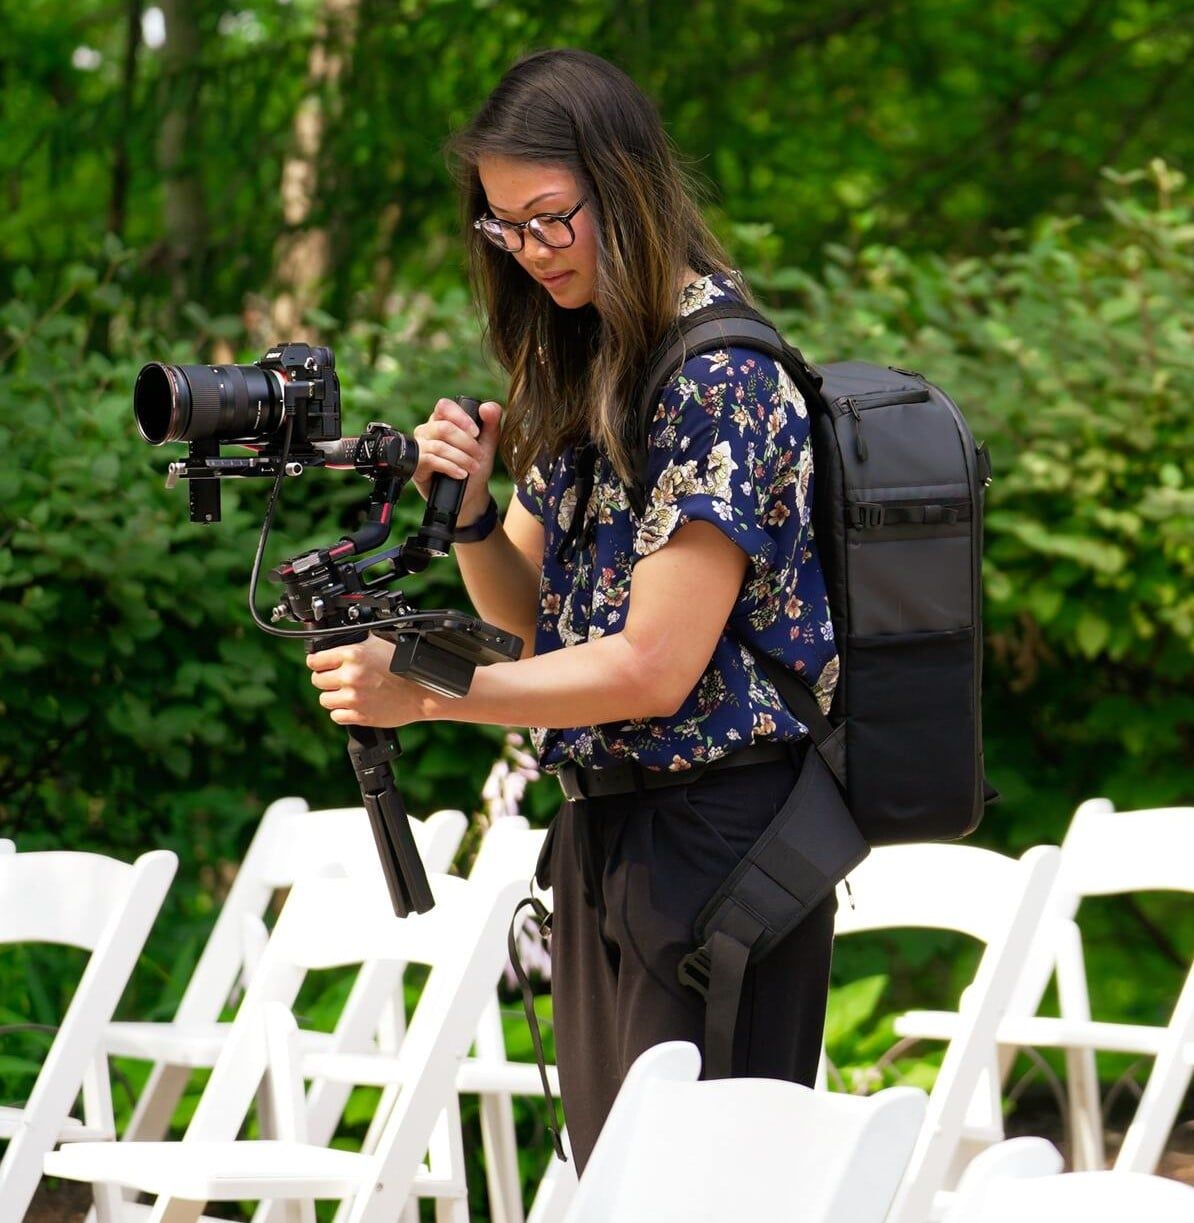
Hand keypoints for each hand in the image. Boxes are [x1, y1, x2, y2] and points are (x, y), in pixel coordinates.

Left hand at [306, 634, 435, 727]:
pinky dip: (342, 711)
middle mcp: (350, 676)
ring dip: (333, 696)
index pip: (315, 660)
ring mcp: (354, 697)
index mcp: (352, 655)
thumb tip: (340, 637)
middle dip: (325, 678)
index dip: (317, 661)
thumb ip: (357, 641)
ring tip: (345, 692)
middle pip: (317, 680)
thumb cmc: (405, 667)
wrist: (423, 692)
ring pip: (324, 699)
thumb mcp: (380, 642)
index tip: (320, 664)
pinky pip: (336, 715)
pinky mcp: (359, 715)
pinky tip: (353, 704)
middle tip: (337, 678)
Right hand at [412, 398, 502, 522]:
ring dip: (461, 458)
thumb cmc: (476, 464)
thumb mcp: (488, 443)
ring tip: (473, 467)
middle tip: (479, 455)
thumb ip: (492, 422)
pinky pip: (431, 460)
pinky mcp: (417, 464)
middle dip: (466, 443)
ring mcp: (420, 447)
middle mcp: (428, 430)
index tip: (476, 432)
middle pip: (444, 428)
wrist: (470, 493)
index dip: (460, 418)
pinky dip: (450, 467)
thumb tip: (487, 407)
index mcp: (443, 419)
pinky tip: (461, 474)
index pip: (445, 406)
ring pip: (439, 445)